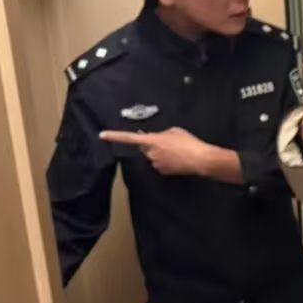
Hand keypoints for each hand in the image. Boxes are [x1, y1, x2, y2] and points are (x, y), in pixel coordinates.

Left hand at [99, 127, 213, 175]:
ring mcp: (156, 164)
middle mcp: (151, 154)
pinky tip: (177, 158)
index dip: (115, 136)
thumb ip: (160, 134)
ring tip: (176, 151)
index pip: (130, 138)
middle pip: (144, 147)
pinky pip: (159, 163)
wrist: (200, 159)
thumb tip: (154, 138)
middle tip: (166, 142)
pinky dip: (166, 160)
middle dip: (150, 144)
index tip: (102, 135)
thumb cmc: (189, 143)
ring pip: (152, 156)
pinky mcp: (162, 172)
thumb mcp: (175, 131)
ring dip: (160, 152)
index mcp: (153, 141)